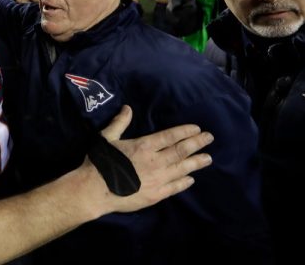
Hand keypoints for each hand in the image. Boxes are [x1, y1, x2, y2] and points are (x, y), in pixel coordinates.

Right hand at [96, 105, 213, 212]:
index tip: (197, 129)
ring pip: (182, 168)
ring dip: (196, 163)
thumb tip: (127, 108)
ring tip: (208, 158)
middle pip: (181, 150)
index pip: (170, 136)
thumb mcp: (107, 138)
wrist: (95, 190)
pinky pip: (175, 187)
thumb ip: (119, 123)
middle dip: (197, 143)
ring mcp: (157, 179)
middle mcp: (155, 161)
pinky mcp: (155, 195)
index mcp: (144, 146)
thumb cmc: (99, 162)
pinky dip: (184, 182)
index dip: (185, 131)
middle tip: (210, 138)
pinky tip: (191, 179)